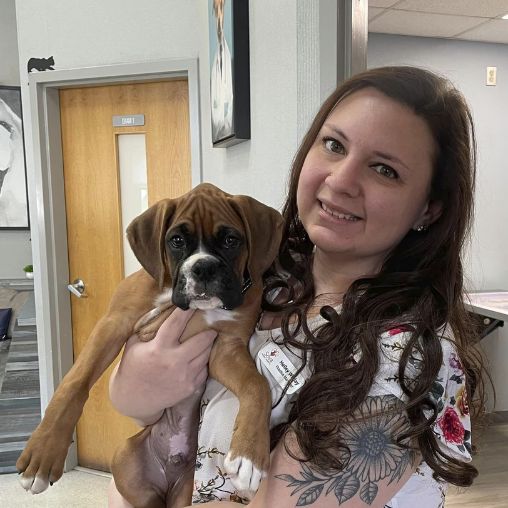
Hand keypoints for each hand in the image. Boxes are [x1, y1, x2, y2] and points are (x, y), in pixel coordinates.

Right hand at [109, 308, 216, 424]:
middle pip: (202, 340)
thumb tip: (162, 308)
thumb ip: (148, 328)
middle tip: (211, 323)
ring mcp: (184, 376)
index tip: (194, 301)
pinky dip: (203, 361)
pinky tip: (198, 356)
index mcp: (158, 349)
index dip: (186, 311)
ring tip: (208, 337)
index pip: (176, 324)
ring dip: (208, 344)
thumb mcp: (134, 345)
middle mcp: (174, 362)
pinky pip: (204, 368)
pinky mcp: (191, 387)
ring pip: (206, 354)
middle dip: (208, 330)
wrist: (134, 399)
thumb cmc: (133, 367)